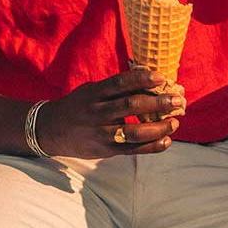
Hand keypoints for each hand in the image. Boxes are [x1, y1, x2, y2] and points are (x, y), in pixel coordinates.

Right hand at [36, 66, 185, 158]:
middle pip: (130, 106)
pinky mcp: (106, 150)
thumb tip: (149, 84)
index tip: (161, 77)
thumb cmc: (78, 106)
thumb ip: (114, 89)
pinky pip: (133, 150)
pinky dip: (152, 146)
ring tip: (175, 122)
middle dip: (157, 103)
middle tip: (177, 100)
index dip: (141, 79)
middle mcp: (97, 113)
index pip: (120, 83)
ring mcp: (101, 133)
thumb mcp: (91, 91)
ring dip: (158, 127)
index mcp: (94, 94)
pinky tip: (166, 140)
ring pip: (134, 132)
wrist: (50, 130)